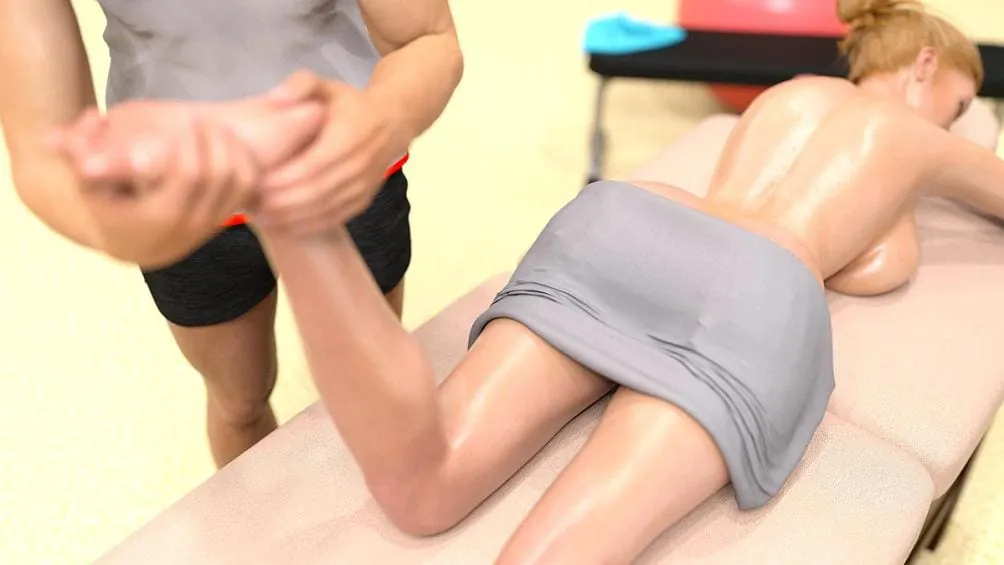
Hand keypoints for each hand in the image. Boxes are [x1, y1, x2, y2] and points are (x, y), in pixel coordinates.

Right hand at [50, 98, 325, 266]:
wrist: (125, 242)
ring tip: (217, 130)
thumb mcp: (85, 179)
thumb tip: (91, 117)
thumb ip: (81, 148)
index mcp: (159, 217)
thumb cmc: (103, 202)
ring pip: (241, 182)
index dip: (192, 142)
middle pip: (222, 174)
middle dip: (216, 140)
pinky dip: (245, 164)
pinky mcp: (224, 222)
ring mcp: (211, 226)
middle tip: (204, 119)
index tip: (186, 119)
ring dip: (234, 149)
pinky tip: (227, 147)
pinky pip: (248, 189)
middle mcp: (190, 226)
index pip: (190, 173)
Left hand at [257, 71, 408, 235]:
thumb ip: (301, 84)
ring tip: (259, 215)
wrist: (391, 123)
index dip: (281, 179)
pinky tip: (282, 223)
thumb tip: (276, 98)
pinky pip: (333, 219)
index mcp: (348, 138)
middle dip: (279, 202)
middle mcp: (358, 166)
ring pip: (322, 210)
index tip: (252, 181)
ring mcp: (362, 187)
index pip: (310, 166)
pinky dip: (306, 225)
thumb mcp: (327, 85)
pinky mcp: (362, 201)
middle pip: (314, 193)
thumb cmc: (350, 105)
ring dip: (290, 217)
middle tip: (248, 202)